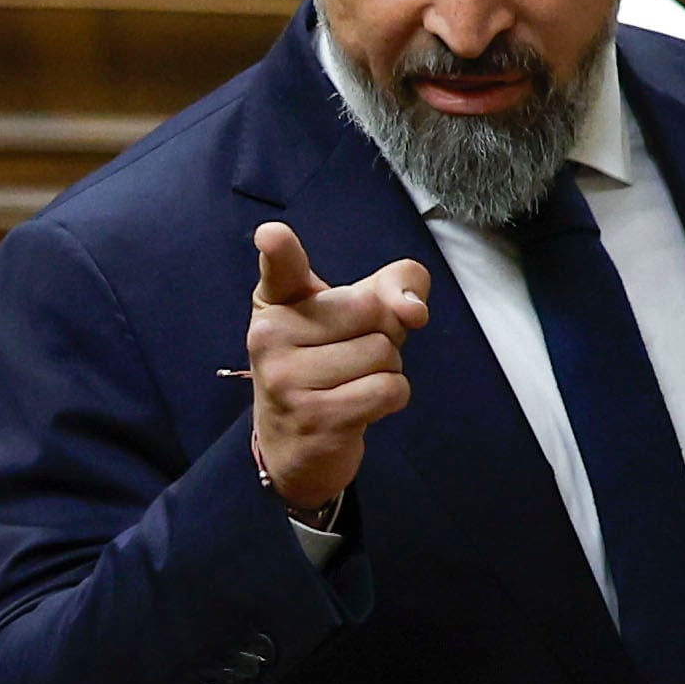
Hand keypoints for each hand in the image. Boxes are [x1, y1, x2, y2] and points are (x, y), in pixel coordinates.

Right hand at [245, 221, 430, 512]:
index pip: (279, 268)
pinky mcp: (316, 417)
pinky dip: (391, 398)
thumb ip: (392, 286)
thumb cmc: (326, 366)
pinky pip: (388, 389)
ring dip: (387, 370)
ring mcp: (288, 379)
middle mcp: (271, 335)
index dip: (278, 248)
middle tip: (351, 356)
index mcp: (276, 302)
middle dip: (384, 333)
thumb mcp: (350, 316)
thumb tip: (413, 309)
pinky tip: (362, 406)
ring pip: (384, 352)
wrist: (294, 448)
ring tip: (352, 383)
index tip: (272, 236)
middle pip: (373, 309)